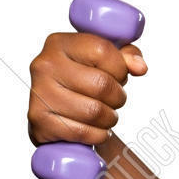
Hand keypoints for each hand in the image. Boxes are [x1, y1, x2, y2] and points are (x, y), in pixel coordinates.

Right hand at [27, 32, 146, 148]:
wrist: (52, 113)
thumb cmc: (82, 81)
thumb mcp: (102, 60)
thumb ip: (126, 56)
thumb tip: (140, 67)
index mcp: (59, 43)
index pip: (103, 51)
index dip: (120, 68)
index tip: (118, 76)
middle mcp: (44, 65)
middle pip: (101, 84)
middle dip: (118, 97)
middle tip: (114, 100)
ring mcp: (39, 94)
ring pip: (94, 111)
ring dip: (109, 118)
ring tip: (105, 115)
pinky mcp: (39, 121)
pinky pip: (83, 132)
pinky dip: (98, 135)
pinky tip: (95, 130)